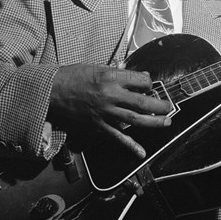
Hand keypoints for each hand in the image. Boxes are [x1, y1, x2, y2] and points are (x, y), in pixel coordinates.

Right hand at [48, 64, 171, 157]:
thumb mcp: (96, 67)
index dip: (149, 83)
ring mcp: (105, 112)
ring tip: (167, 122)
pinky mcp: (98, 125)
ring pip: (135, 120)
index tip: (150, 84)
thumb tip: (137, 76)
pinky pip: (117, 137)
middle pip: (142, 102)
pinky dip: (130, 146)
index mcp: (110, 77)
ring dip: (154, 122)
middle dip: (160, 105)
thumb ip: (117, 72)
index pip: (140, 81)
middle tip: (170, 106)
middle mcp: (110, 95)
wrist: (50, 92)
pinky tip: (142, 152)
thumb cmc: (72, 76)